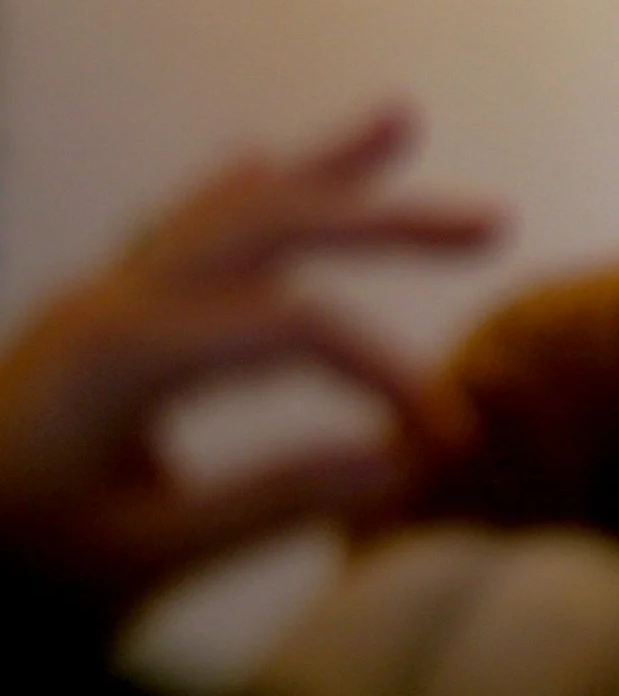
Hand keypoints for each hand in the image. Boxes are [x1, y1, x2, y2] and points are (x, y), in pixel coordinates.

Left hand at [0, 104, 504, 612]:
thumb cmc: (15, 578)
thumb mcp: (142, 563)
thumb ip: (276, 503)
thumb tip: (408, 462)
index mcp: (125, 356)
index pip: (299, 328)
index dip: (390, 372)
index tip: (448, 441)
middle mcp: (110, 303)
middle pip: (274, 227)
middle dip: (388, 220)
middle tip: (494, 222)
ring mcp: (90, 302)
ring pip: (224, 207)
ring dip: (320, 167)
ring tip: (402, 117)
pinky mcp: (82, 322)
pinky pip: (170, 227)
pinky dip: (233, 190)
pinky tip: (260, 160)